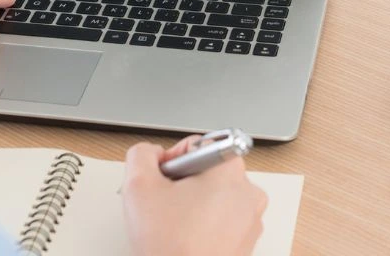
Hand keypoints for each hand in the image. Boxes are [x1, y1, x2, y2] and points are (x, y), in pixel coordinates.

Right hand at [122, 137, 267, 255]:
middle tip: (165, 202)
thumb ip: (141, 153)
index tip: (164, 177)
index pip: (200, 143)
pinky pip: (223, 220)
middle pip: (209, 170)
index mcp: (229, 172)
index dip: (174, 157)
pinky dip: (204, 223)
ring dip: (193, 203)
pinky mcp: (247, 242)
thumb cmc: (170, 245)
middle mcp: (249, 194)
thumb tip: (151, 153)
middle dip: (183, 181)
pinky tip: (185, 236)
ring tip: (175, 223)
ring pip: (215, 196)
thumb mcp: (138, 184)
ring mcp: (251, 221)